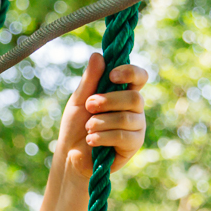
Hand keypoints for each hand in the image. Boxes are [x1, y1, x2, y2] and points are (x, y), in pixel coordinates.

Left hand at [59, 53, 148, 175]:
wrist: (70, 155)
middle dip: (108, 101)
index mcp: (123, 92)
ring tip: (87, 127)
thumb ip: (89, 80)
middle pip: (134, 98)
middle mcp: (134, 108)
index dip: (130, 73)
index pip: (139, 77)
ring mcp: (136, 127)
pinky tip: (91, 140)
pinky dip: (103, 137)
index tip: (112, 75)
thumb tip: (98, 55)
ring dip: (100, 122)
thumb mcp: (79, 100)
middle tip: (89, 105)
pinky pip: (123, 136)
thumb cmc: (76, 125)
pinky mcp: (133, 145)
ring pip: (126, 118)